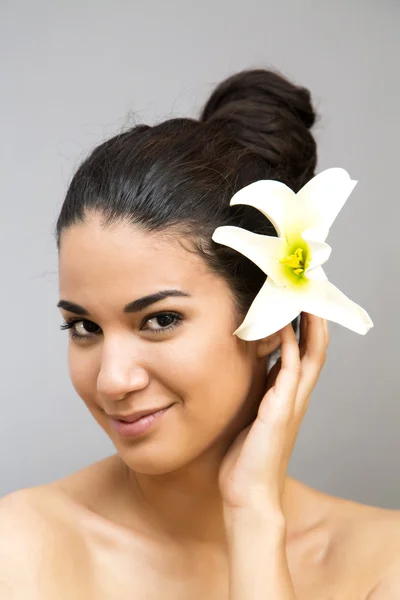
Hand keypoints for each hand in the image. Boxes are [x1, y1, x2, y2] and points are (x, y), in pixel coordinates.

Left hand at [218, 313, 328, 514]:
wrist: (248, 495)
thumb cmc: (246, 458)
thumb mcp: (251, 415)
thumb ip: (255, 392)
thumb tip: (244, 370)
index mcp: (288, 396)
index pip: (304, 353)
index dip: (306, 326)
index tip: (299, 301)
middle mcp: (295, 396)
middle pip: (315, 348)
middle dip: (315, 318)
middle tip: (310, 290)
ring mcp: (291, 403)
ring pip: (310, 355)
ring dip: (310, 325)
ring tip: (304, 296)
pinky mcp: (280, 411)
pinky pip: (288, 371)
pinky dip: (288, 347)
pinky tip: (283, 326)